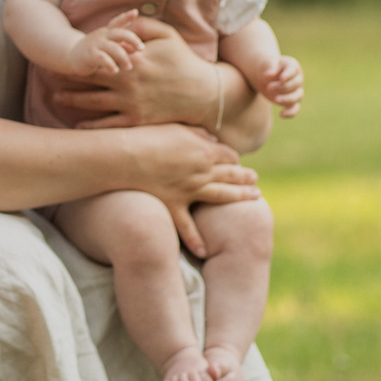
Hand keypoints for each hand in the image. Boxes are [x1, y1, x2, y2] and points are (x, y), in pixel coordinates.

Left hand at [60, 20, 215, 128]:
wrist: (204, 94)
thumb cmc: (184, 61)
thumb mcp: (167, 34)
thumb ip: (141, 26)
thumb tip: (121, 22)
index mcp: (132, 59)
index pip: (98, 57)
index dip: (78, 57)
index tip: (61, 56)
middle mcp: (127, 82)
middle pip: (89, 79)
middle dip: (67, 79)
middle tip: (49, 77)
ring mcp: (131, 103)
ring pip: (93, 103)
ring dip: (72, 100)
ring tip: (56, 98)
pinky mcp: (137, 121)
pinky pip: (108, 126)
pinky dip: (91, 126)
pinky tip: (78, 125)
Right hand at [66, 12, 145, 77]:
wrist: (71, 55)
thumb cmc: (94, 50)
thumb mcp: (107, 44)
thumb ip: (121, 44)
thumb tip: (136, 48)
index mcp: (108, 31)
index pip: (117, 21)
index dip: (126, 16)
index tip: (135, 12)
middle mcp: (102, 35)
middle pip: (120, 33)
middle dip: (133, 39)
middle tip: (142, 49)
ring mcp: (96, 44)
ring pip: (113, 48)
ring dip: (123, 58)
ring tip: (128, 67)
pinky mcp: (90, 55)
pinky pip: (102, 58)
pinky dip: (110, 64)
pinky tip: (115, 71)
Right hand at [134, 123, 258, 255]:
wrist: (125, 156)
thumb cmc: (147, 136)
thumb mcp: (177, 128)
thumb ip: (198, 134)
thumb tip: (212, 140)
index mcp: (205, 151)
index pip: (229, 155)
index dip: (234, 157)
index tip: (237, 160)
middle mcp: (202, 172)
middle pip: (232, 174)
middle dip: (246, 176)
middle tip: (255, 179)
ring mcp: (190, 191)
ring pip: (222, 196)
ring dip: (240, 196)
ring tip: (254, 197)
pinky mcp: (173, 205)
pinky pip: (187, 227)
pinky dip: (196, 241)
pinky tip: (205, 252)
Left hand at [256, 54, 303, 115]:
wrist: (266, 76)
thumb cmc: (268, 67)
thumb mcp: (267, 63)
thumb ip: (269, 66)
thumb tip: (268, 74)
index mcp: (292, 67)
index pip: (292, 71)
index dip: (287, 75)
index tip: (281, 78)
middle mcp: (297, 79)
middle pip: (294, 84)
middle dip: (282, 87)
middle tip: (269, 87)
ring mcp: (296, 91)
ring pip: (297, 97)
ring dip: (287, 99)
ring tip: (275, 99)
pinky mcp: (291, 101)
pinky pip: (295, 109)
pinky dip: (290, 113)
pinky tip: (281, 115)